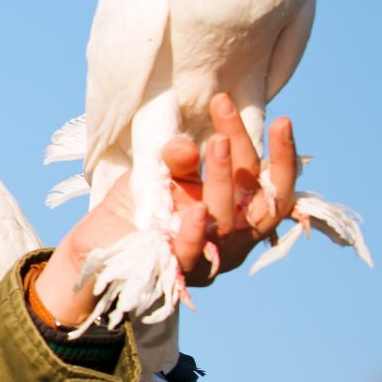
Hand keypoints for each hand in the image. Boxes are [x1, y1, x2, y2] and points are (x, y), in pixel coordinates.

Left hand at [33, 92, 299, 326]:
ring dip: (224, 177)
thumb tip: (187, 145)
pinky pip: (191, 254)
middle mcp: (233, 238)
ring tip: (218, 141)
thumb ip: (176, 160)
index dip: (282, 157)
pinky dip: (194, 232)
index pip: (271, 186)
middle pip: (255, 197)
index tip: (282, 120)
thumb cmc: (142, 210)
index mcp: (238, 213)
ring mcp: (209, 258)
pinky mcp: (178, 273)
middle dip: (244, 149)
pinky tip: (196, 208)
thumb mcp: (159, 174)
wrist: (99, 246)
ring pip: (226, 221)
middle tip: (225, 108)